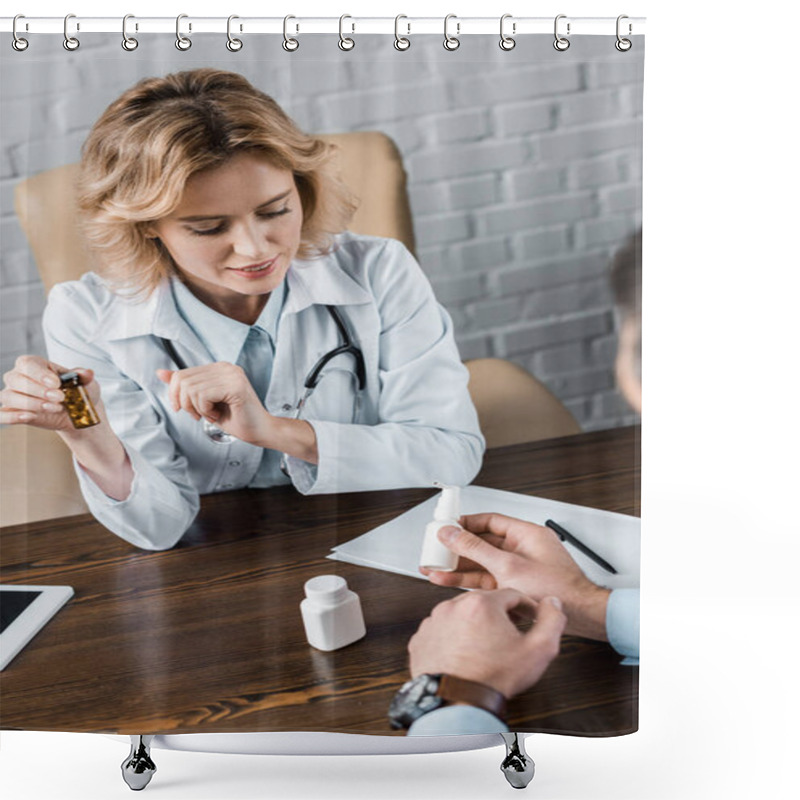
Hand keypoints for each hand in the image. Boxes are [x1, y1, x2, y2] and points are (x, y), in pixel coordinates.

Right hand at [1, 355, 100, 432]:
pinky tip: (30, 416)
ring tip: (55, 408)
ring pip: (9, 397)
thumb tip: (87, 372)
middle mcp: (18, 377)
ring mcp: (13, 395)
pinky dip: (13, 416)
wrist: (76, 414)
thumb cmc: (77, 393)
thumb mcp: (84, 383)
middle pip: (15, 380)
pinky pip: (2, 414)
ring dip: (31, 403)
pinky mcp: (12, 413)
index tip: (57, 383)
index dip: (40, 373)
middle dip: (38, 390)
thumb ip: (83, 377)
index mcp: (33, 364)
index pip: (27, 364)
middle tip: (60, 397)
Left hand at [156, 362, 273, 444]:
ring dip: (197, 409)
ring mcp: (232, 375)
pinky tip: (217, 414)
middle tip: (200, 415)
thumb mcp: (204, 401)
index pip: (181, 374)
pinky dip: (205, 410)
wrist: (260, 431)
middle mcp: (226, 367)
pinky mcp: (235, 386)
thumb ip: (184, 386)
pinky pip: (203, 396)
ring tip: (212, 414)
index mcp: (218, 368)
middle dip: (186, 403)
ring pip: (191, 389)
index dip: (176, 396)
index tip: (187, 410)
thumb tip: (160, 373)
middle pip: (183, 381)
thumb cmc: (235, 418)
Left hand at [408, 589, 565, 698]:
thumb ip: (552, 621)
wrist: (457, 705)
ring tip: (485, 648)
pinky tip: (464, 654)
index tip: (529, 618)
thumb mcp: (538, 651)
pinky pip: (441, 631)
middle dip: (499, 615)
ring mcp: (433, 622)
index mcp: (481, 603)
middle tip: (509, 636)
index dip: (525, 607)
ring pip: (460, 615)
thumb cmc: (494, 679)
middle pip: (484, 602)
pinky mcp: (420, 639)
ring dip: (473, 625)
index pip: (511, 594)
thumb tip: (553, 603)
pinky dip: (452, 638)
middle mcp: (452, 606)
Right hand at [421, 513, 610, 640]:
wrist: (578, 617)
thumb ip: (476, 548)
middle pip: (482, 543)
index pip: (490, 520)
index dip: (466, 522)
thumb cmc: (556, 589)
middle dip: (456, 547)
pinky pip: (485, 580)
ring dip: (457, 566)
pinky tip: (449, 581)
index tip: (446, 526)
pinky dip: (467, 580)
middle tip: (435, 549)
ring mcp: (517, 570)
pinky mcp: (514, 587)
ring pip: (481, 563)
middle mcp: (522, 549)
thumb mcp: (508, 566)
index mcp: (526, 534)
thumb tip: (453, 534)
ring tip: (434, 567)